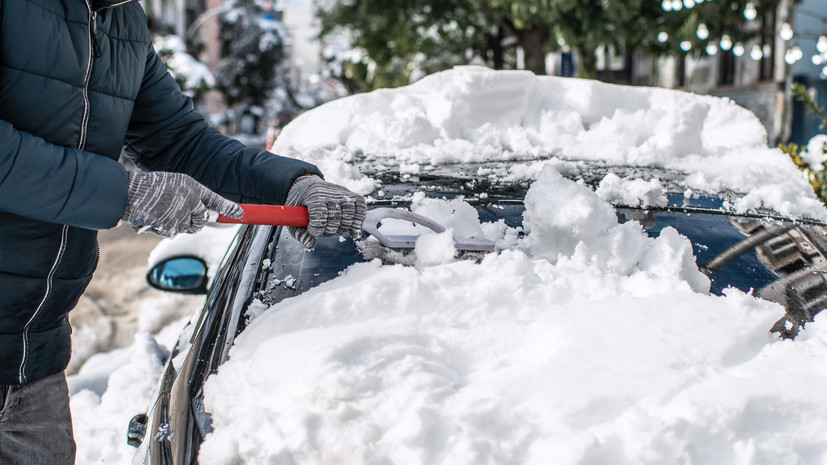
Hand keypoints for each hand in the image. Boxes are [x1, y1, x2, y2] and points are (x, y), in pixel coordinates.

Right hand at [122, 171, 242, 236]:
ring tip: (163, 213)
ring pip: (189, 228)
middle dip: (196, 220)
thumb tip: (211, 215)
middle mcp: (190, 200)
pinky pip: (174, 233)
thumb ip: (193, 198)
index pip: (216, 200)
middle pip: (203, 219)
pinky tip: (155, 219)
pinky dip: (165, 229)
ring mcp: (181, 214)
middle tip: (182, 214)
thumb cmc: (150, 188)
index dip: (229, 208)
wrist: (127, 193)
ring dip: (180, 225)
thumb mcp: (175, 185)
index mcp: (191, 186)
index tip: (241, 214)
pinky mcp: (170, 227)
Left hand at [285, 175, 366, 248]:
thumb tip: (310, 244)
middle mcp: (329, 192)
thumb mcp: (292, 218)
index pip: (320, 214)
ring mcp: (341, 192)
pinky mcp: (350, 194)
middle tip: (323, 230)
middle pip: (336, 216)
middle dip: (329, 230)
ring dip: (344, 227)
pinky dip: (359, 220)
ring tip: (336, 229)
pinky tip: (354, 230)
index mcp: (312, 195)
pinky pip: (361, 207)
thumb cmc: (299, 204)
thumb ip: (300, 233)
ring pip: (349, 213)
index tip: (312, 231)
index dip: (317, 228)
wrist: (307, 185)